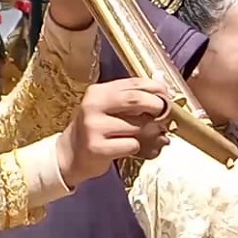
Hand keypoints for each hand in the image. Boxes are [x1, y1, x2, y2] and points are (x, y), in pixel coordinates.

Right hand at [57, 79, 171, 186]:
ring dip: (147, 132)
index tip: (167, 96)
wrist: (70, 154)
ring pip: (137, 126)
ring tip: (142, 136)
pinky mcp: (97, 147)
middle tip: (165, 114)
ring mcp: (94, 127)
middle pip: (136, 99)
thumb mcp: (108, 108)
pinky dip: (135, 147)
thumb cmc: (96, 129)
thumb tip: (162, 86)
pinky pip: (131, 145)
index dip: (156, 89)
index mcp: (98, 92)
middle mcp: (93, 106)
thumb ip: (132, 97)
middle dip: (157, 106)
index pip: (134, 83)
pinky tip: (125, 148)